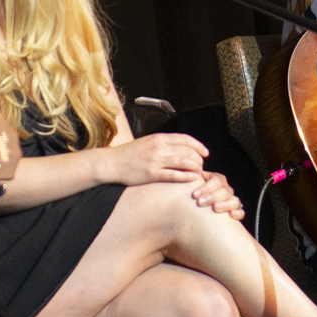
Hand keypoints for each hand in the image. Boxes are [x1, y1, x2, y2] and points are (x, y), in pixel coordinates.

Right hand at [94, 132, 210, 187]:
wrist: (110, 163)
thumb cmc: (128, 155)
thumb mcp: (147, 143)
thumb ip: (162, 144)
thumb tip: (179, 148)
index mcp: (159, 138)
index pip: (185, 139)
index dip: (199, 146)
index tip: (205, 152)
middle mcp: (159, 147)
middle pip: (188, 151)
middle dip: (199, 159)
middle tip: (202, 166)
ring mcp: (156, 160)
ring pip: (185, 162)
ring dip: (195, 168)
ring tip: (198, 173)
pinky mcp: (152, 174)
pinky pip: (175, 175)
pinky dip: (187, 176)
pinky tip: (192, 179)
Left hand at [190, 171, 245, 221]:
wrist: (195, 208)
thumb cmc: (191, 196)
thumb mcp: (189, 185)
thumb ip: (186, 179)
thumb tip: (178, 174)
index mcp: (215, 180)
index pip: (216, 180)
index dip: (206, 187)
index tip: (194, 195)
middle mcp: (225, 189)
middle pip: (224, 191)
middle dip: (212, 196)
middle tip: (200, 202)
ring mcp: (231, 200)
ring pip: (234, 200)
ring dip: (225, 204)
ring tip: (215, 208)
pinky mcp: (234, 211)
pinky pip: (240, 211)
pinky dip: (238, 213)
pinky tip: (231, 215)